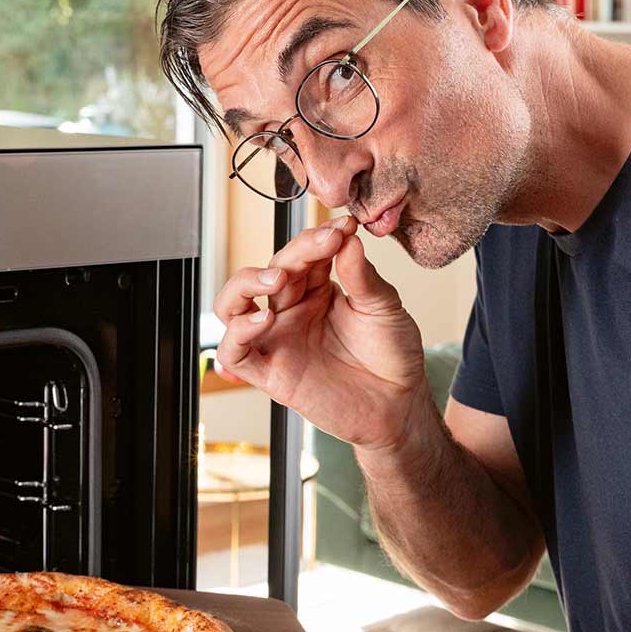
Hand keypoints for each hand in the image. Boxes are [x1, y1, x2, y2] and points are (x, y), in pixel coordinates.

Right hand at [213, 216, 426, 452]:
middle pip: (271, 270)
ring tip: (278, 278)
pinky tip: (264, 319)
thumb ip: (363, 276)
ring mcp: (278, 339)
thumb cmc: (391, 356)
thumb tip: (348, 239)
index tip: (344, 226)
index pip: (303, 254)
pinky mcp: (270, 372)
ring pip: (233, 304)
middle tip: (323, 244)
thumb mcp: (385, 308)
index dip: (319, 237)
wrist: (398, 405)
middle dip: (295, 252)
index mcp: (318, 290)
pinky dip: (239, 332)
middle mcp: (292, 310)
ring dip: (246, 283)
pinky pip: (235, 352)